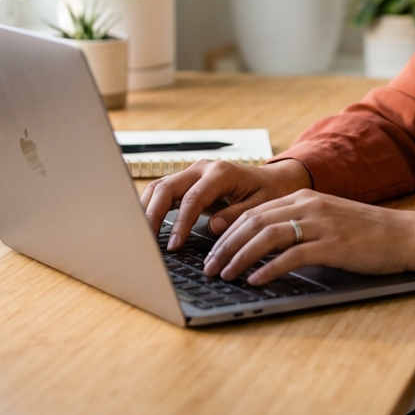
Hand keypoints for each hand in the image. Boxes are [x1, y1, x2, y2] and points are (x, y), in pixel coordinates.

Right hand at [140, 158, 311, 249]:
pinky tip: (147, 226)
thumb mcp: (262, 204)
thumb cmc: (270, 192)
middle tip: (144, 241)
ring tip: (140, 236)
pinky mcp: (188, 181)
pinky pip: (164, 191)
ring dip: (147, 209)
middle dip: (152, 214)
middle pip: (167, 187)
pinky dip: (152, 206)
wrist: (274, 179)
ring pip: (160, 186)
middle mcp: (203, 168)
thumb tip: (213, 227)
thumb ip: (237, 215)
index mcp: (221, 172)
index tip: (173, 246)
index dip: (180, 223)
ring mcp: (193, 173)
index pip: (192, 198)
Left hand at [201, 188, 414, 285]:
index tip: (212, 250)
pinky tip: (256, 280)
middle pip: (254, 221)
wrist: (403, 235)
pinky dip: (270, 268)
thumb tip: (262, 246)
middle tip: (208, 266)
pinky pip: (292, 255)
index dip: (228, 231)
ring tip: (224, 274)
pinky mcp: (332, 244)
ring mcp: (320, 223)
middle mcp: (308, 205)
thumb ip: (297, 225)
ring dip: (240, 256)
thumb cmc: (365, 232)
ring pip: (267, 236)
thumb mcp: (326, 219)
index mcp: (304, 197)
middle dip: (226, 245)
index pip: (254, 211)